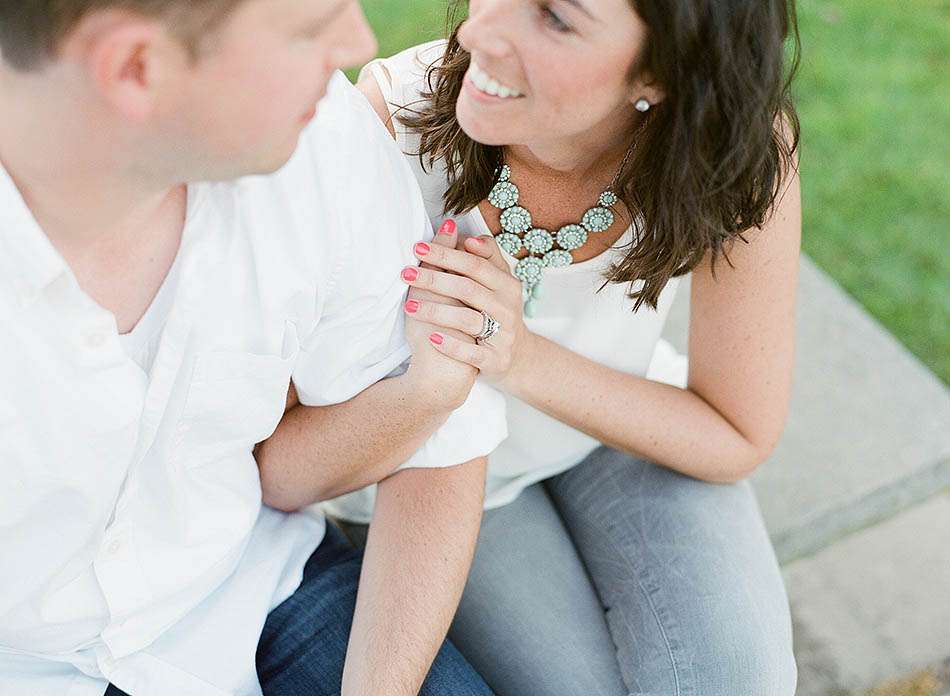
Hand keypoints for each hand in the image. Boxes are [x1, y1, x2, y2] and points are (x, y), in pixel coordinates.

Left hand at [400, 233, 531, 390]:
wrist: (517, 357)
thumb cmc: (498, 312)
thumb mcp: (499, 284)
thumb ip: (486, 259)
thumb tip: (467, 237)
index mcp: (507, 285)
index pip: (475, 265)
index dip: (446, 254)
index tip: (418, 247)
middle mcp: (507, 308)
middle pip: (468, 289)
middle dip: (434, 279)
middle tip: (406, 273)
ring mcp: (503, 335)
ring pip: (468, 320)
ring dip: (436, 312)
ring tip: (410, 306)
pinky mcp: (495, 359)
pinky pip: (472, 353)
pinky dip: (452, 345)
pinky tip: (432, 338)